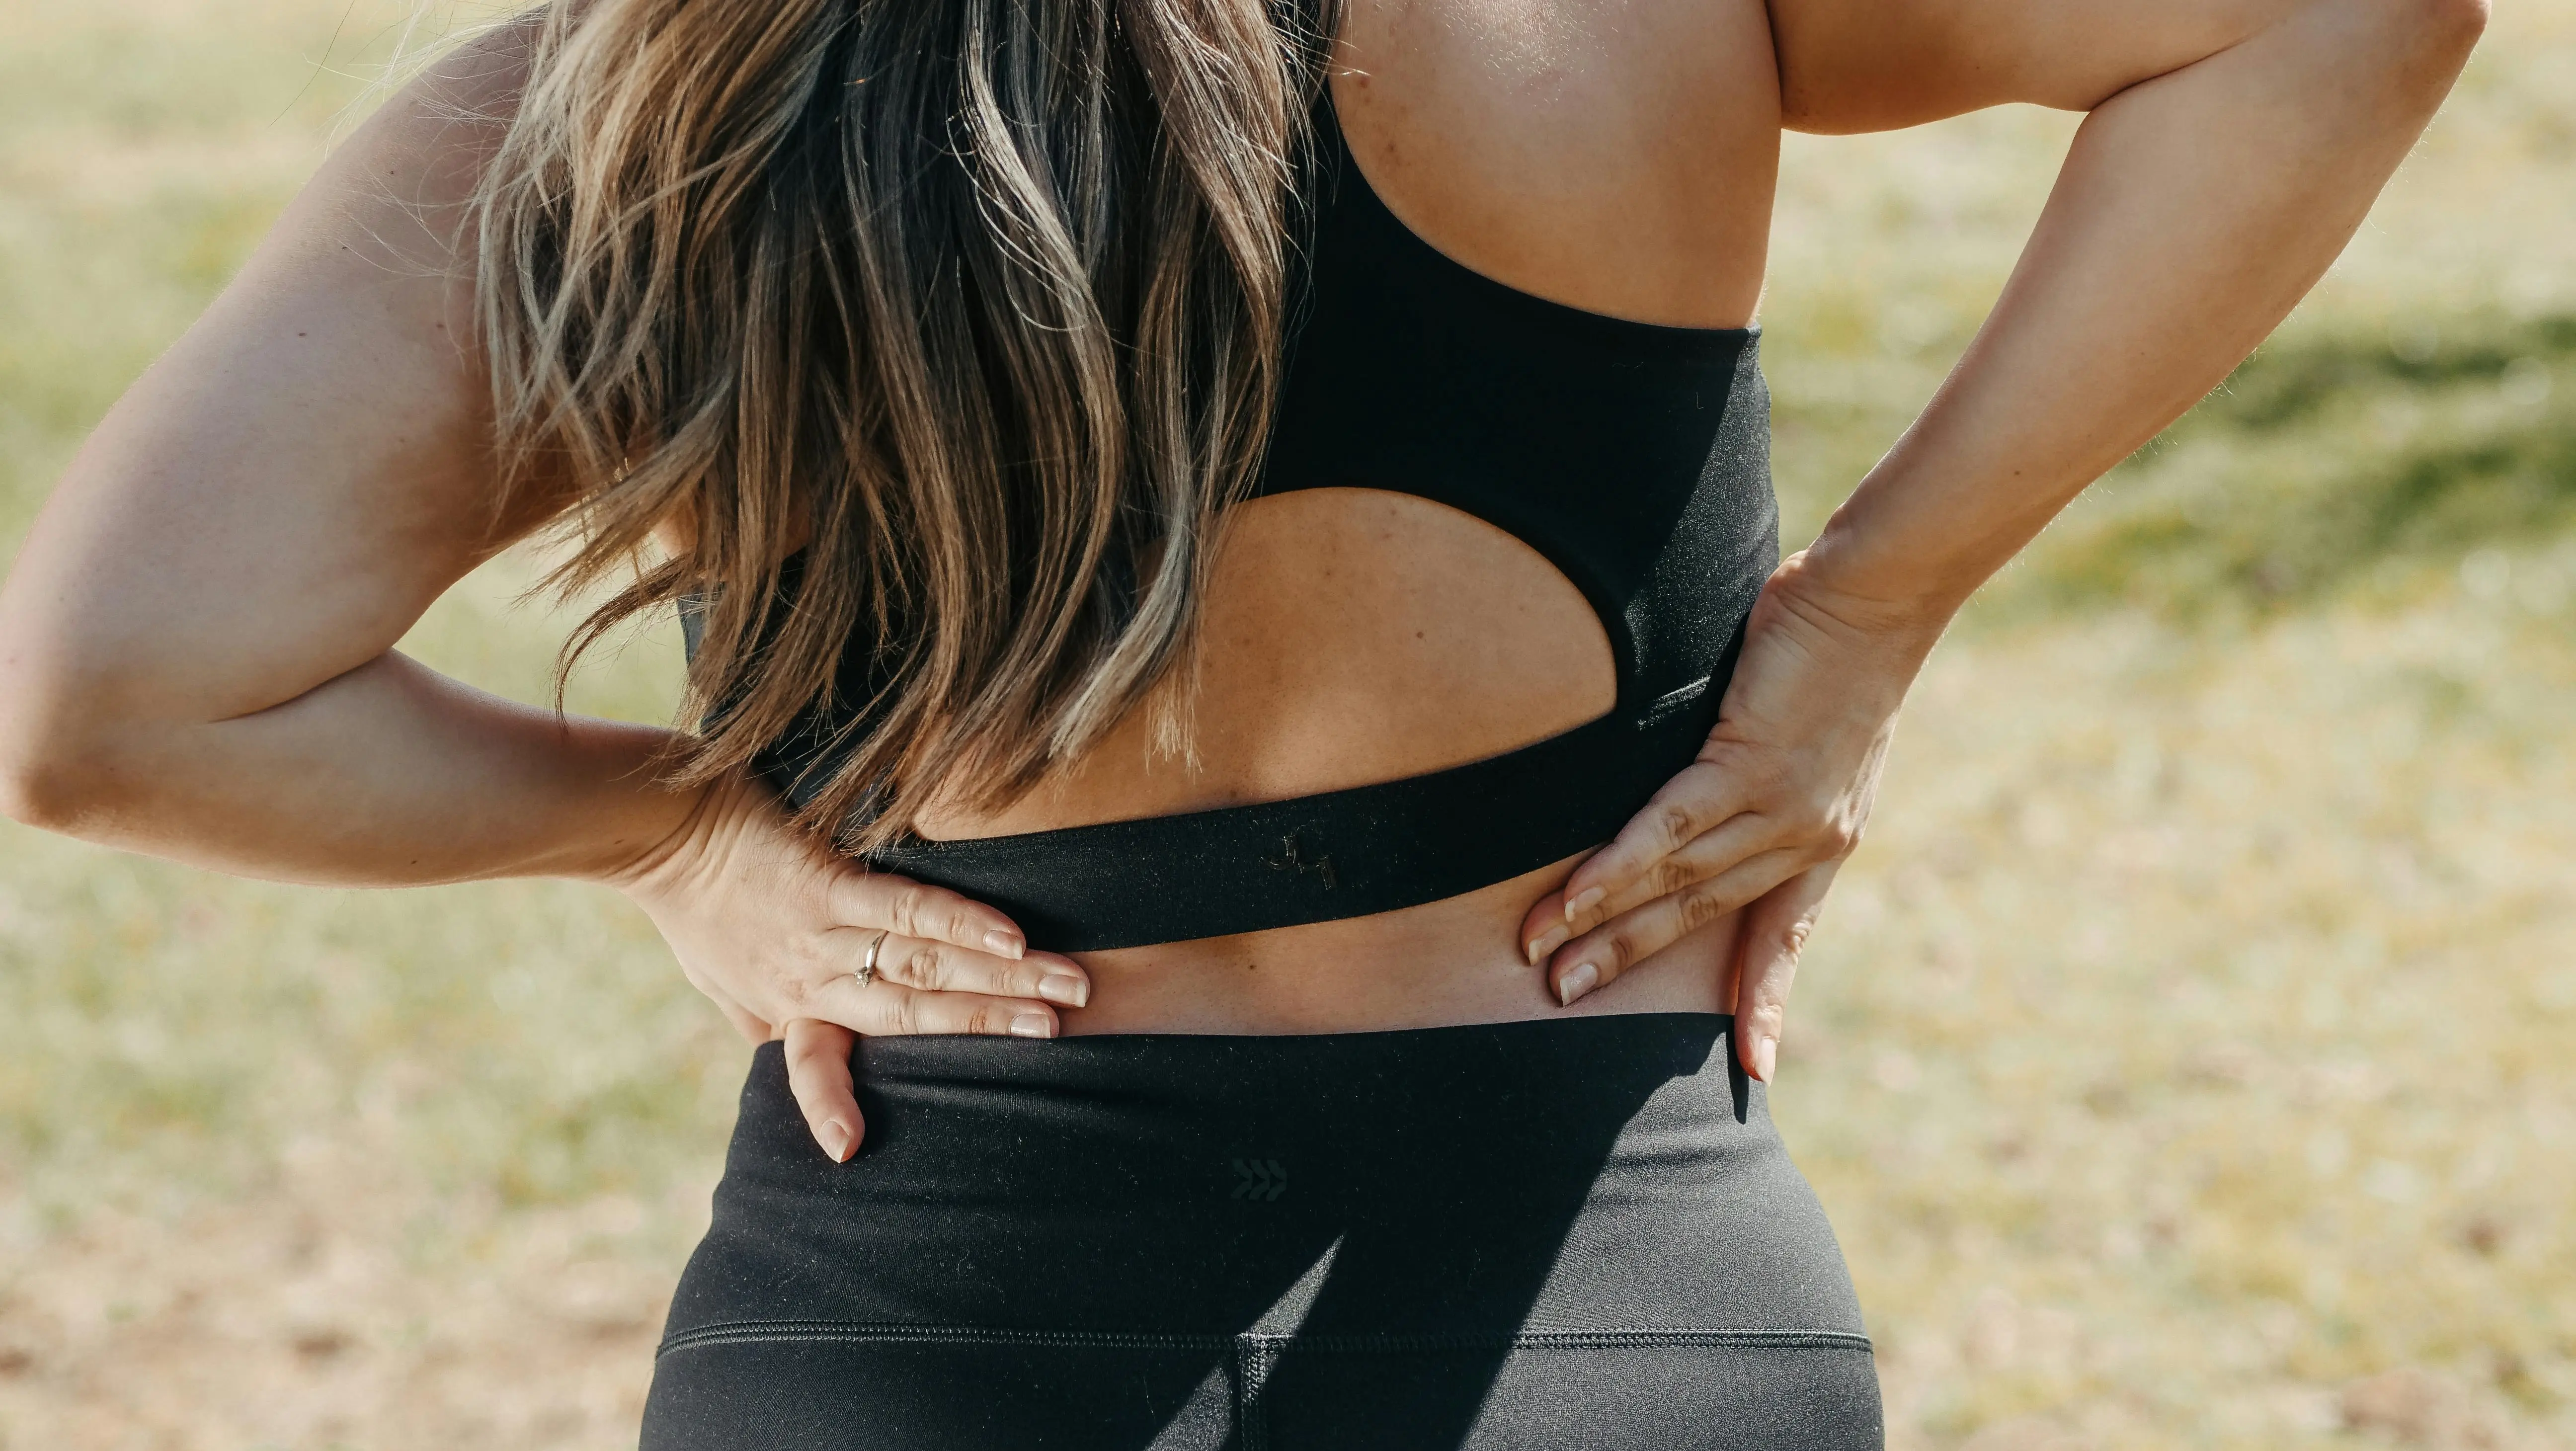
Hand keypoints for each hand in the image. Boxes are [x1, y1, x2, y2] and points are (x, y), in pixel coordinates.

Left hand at [606, 771, 1088, 1160]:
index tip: (850, 1151)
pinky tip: (1010, 935)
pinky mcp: (828, 880)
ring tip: (1065, 989)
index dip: (833, 1106)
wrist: (657, 828)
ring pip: (923, 966)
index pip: (816, 1066)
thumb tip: (781, 1039)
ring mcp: (822, 931)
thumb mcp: (716, 974)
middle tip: (1064, 1035)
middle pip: (914, 1014)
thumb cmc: (691, 901)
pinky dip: (961, 923)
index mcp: (785, 1004)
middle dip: (994, 1024)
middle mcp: (809, 978)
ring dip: (1001, 979)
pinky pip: (904, 908)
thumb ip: (760, 1009)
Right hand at [1516, 549, 1944, 1081]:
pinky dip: (1619, 866)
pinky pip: (1670, 827)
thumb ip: (1768, 769)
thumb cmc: (1837, 641)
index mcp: (1828, 837)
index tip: (1752, 1064)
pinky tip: (1576, 895)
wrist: (1878, 594)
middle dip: (1631, 961)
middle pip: (1703, 915)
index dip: (1764, 997)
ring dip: (1605, 922)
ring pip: (1678, 881)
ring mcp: (1778, 805)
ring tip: (1546, 956)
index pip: (1786, 934)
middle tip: (1566, 999)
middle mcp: (1806, 837)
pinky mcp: (1748, 762)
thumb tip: (1720, 769)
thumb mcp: (1816, 729)